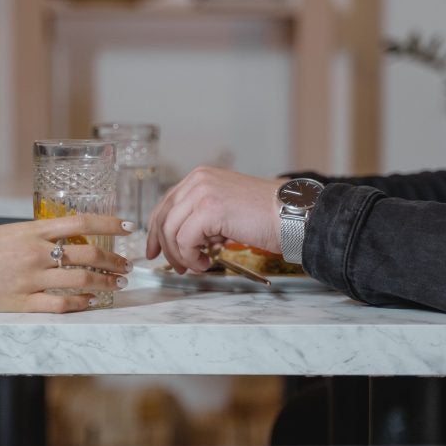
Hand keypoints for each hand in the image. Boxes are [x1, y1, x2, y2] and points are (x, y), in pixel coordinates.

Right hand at [0, 216, 132, 312]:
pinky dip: (81, 303)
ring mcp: (29, 279)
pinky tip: (93, 302)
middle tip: (126, 266)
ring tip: (117, 284)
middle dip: (113, 260)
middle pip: (87, 253)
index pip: (81, 222)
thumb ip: (38, 236)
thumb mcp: (9, 232)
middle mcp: (35, 252)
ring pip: (79, 280)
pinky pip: (60, 304)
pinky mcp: (20, 302)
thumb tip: (66, 238)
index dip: (109, 223)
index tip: (128, 226)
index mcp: (32, 230)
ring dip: (104, 282)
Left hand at [147, 166, 281, 272]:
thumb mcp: (225, 209)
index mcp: (200, 178)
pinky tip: (207, 263)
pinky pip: (185, 241)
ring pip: (171, 232)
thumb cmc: (265, 216)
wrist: (291, 215)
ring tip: (199, 266)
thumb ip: (201, 217)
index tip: (154, 250)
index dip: (155, 230)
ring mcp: (202, 193)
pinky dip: (191, 258)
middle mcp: (198, 180)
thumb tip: (182, 240)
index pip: (166, 204)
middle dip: (164, 248)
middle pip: (163, 218)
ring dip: (182, 256)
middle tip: (176, 267)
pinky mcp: (209, 210)